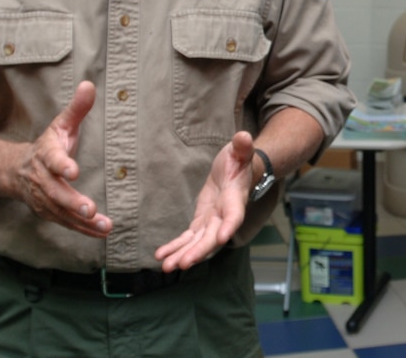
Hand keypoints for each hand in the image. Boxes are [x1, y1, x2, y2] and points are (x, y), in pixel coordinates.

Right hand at [14, 81, 111, 237]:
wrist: (17, 170)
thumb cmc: (48, 144)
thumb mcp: (61, 124)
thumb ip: (77, 108)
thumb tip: (89, 84)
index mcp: (46, 154)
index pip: (53, 159)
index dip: (62, 165)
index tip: (73, 170)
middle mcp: (42, 178)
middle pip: (55, 192)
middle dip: (72, 202)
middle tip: (90, 209)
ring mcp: (43, 198)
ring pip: (60, 211)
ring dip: (81, 221)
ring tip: (104, 225)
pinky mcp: (49, 211)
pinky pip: (65, 222)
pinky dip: (82, 229)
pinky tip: (101, 232)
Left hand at [154, 130, 254, 271]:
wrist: (237, 170)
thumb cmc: (240, 159)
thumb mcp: (240, 150)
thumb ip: (242, 146)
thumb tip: (243, 137)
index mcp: (236, 198)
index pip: (235, 214)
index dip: (229, 226)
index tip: (222, 238)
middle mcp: (225, 214)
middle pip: (213, 236)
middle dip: (198, 250)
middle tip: (182, 264)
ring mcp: (213, 220)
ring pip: (199, 242)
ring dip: (183, 255)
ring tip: (166, 267)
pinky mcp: (202, 221)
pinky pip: (188, 237)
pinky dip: (176, 247)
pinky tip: (161, 257)